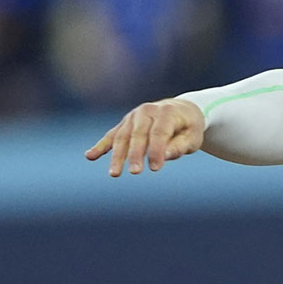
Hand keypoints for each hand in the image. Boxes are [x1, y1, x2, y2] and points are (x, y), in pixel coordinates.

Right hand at [85, 97, 205, 176]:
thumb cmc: (189, 128)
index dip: (156, 150)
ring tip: (114, 174)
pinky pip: (111, 135)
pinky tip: (89, 156)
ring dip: (117, 155)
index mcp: (166, 112)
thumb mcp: (193, 137)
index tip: (155, 168)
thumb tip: (164, 156)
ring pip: (122, 136)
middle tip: (135, 172)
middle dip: (135, 154)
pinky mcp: (125, 124)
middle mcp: (147, 111)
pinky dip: (101, 146)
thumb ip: (180, 146)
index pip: (159, 133)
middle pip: (138, 134)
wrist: (181, 110)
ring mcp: (133, 116)